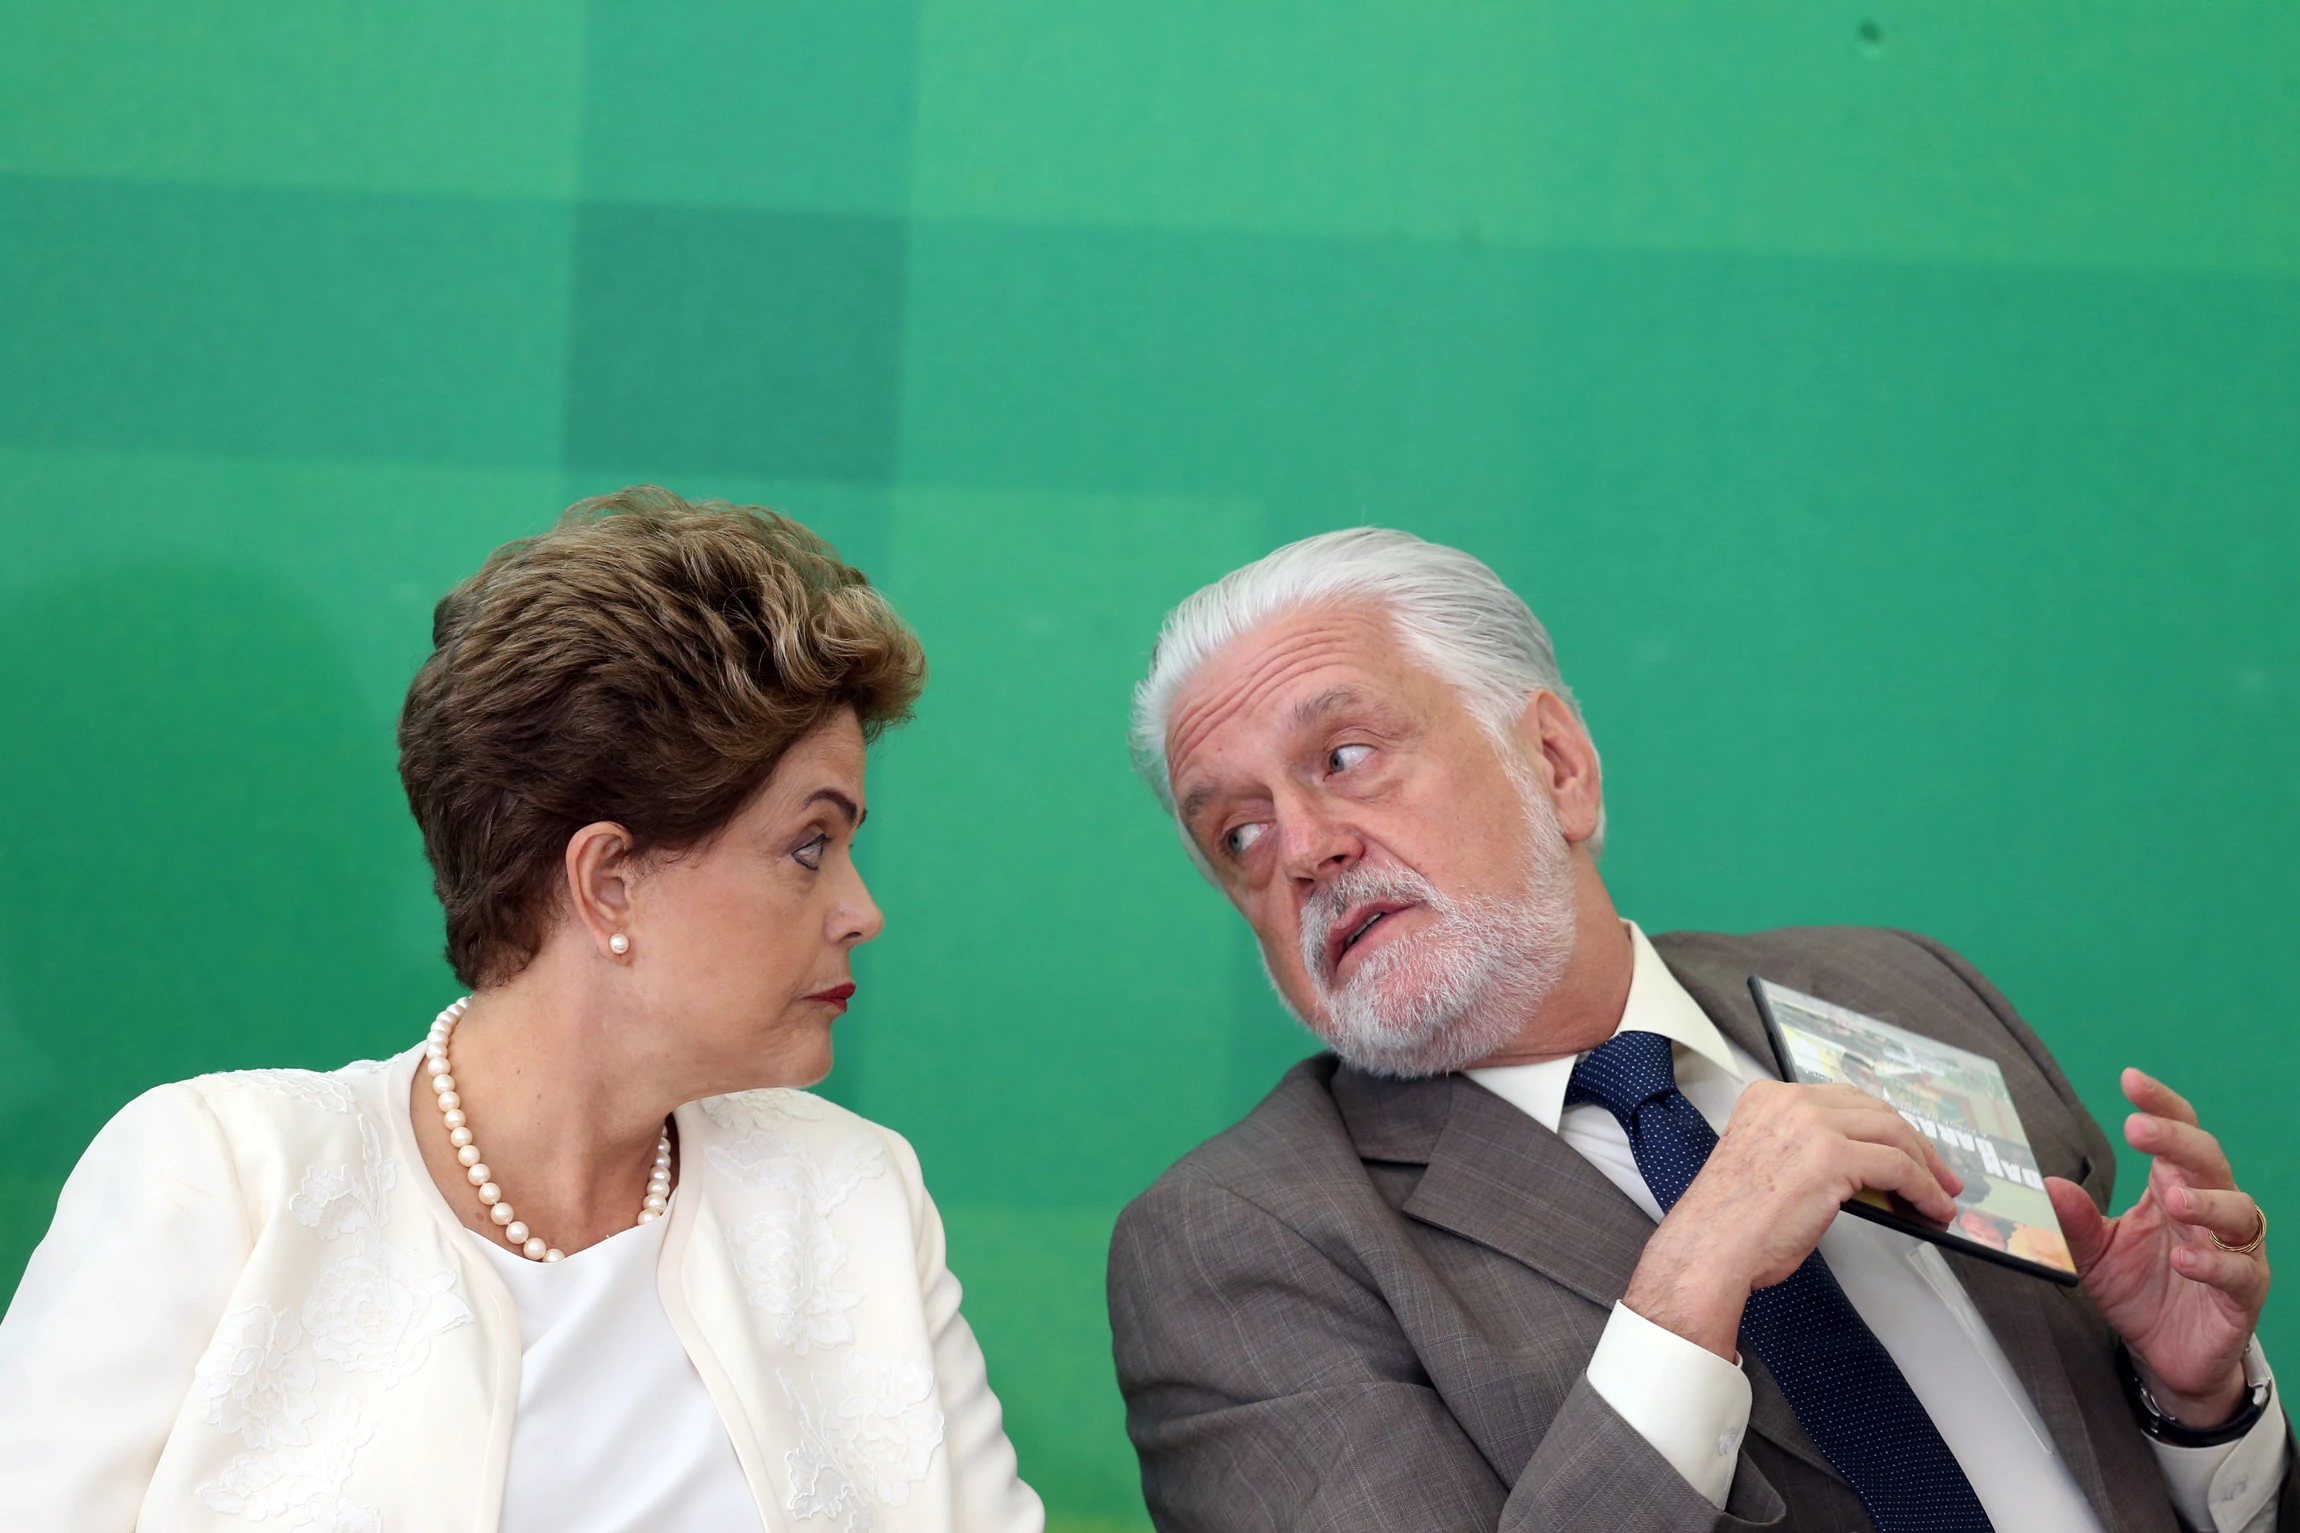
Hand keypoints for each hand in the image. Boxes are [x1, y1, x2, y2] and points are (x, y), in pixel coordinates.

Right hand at [1625, 1081, 1963, 1358]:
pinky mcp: (1833, 1156)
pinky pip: (1898, 1167)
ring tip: (1939, 1195)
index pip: (1843, 1101)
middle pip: (1874, 1110)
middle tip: (1936, 1173)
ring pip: (1892, 1134)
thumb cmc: (1730, 1223)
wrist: (1711, 1248)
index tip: (1903, 1147)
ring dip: (1926, 1168)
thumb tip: (1865, 1170)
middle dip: (1914, 1144)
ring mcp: (1812, 1125)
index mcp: (1768, 1098)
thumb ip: (1808, 1151)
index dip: (1882, 1126)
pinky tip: (1931, 1208)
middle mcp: (1790, 1101)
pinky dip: (1924, 1190)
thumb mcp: (1769, 1165)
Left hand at [2046, 1069, 2268, 1427]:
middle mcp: (2208, 1210)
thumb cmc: (2137, 1289)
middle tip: (2138, 1128)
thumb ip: (2073, 1220)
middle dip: (2176, 1139)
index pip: (2177, 1134)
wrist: (2166, 1354)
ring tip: (2172, 1198)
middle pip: (2207, 1160)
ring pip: (2238, 1211)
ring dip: (2206, 1200)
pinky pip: (2239, 1271)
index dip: (2160, 1105)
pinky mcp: (2243, 1293)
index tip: (2130, 1080)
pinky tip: (2186, 1258)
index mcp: (2172, 1187)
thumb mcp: (2093, 1252)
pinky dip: (2214, 1263)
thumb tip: (2045, 1184)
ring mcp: (2232, 1250)